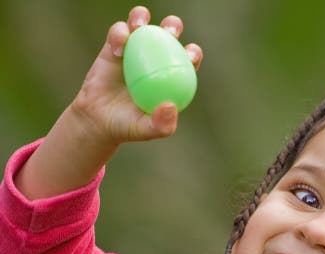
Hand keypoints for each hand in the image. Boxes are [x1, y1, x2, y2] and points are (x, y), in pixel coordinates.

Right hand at [69, 6, 202, 145]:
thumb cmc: (127, 126)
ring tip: (139, 26)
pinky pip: (119, 31)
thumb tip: (170, 106)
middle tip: (170, 31)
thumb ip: (160, 124)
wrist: (97, 120)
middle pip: (169, 33)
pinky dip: (120, 34)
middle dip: (172, 25)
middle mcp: (155, 59)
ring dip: (142, 18)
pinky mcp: (114, 46)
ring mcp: (134, 50)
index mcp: (170, 76)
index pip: (187, 59)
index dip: (193, 53)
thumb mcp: (145, 130)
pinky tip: (118, 49)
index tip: (190, 55)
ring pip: (142, 24)